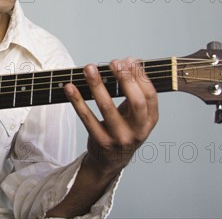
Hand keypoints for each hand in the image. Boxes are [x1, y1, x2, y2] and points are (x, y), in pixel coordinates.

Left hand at [66, 58, 158, 179]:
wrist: (111, 161)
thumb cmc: (124, 128)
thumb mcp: (136, 114)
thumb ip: (134, 91)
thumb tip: (129, 61)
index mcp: (150, 121)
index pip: (150, 96)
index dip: (140, 77)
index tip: (130, 60)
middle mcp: (138, 131)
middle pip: (136, 103)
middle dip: (125, 80)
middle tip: (113, 62)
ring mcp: (119, 138)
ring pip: (107, 108)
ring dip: (97, 86)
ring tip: (89, 68)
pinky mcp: (101, 142)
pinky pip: (87, 118)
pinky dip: (77, 101)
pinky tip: (70, 87)